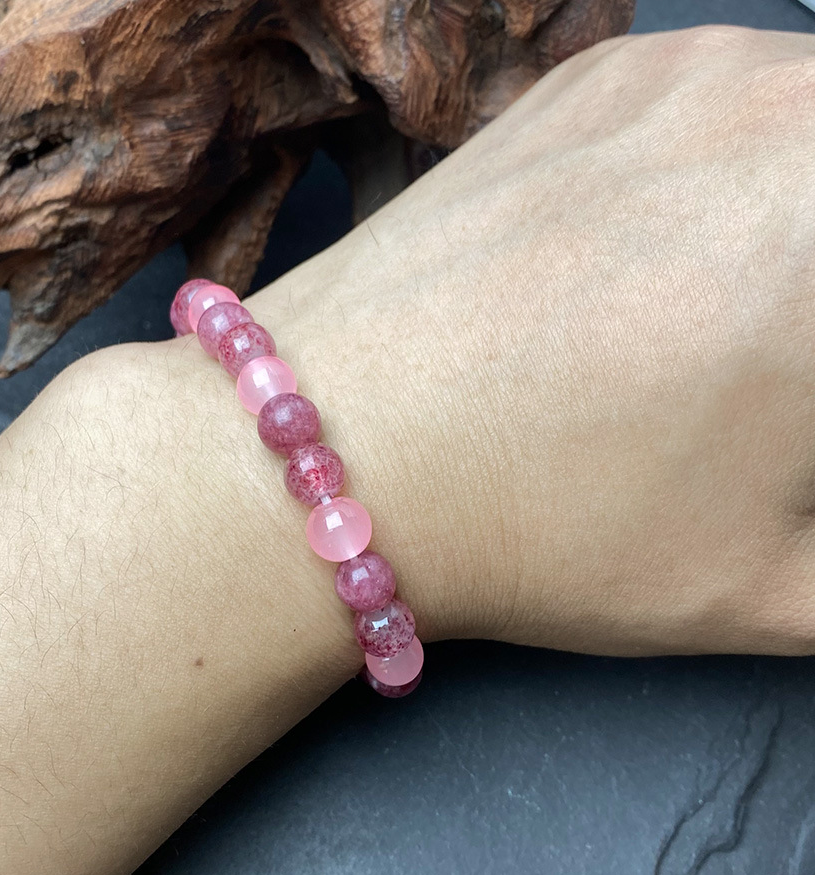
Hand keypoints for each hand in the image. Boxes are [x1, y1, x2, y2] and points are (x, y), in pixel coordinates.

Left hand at [243, 25, 814, 655]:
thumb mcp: (769, 584)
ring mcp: (692, 69)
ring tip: (718, 326)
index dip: (813, 376)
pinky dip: (739, 169)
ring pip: (807, 137)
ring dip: (793, 226)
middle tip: (767, 378)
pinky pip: (733, 101)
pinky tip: (666, 255)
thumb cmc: (548, 528)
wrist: (329, 449)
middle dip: (810, 311)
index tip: (785, 419)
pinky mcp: (601, 73)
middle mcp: (789, 112)